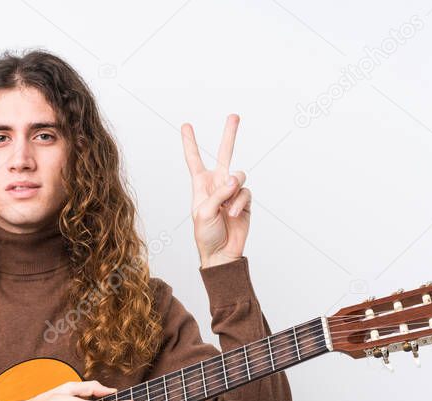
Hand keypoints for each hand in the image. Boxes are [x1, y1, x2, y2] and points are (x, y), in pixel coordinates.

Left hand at [181, 113, 251, 266]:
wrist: (221, 253)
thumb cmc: (205, 234)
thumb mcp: (203, 212)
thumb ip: (218, 193)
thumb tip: (236, 178)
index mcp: (201, 184)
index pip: (194, 159)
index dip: (189, 142)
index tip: (186, 125)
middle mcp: (217, 184)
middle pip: (225, 154)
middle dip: (229, 135)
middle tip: (234, 116)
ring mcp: (232, 191)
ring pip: (239, 176)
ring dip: (234, 191)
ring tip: (228, 207)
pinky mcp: (245, 200)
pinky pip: (246, 193)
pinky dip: (240, 203)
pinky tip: (233, 214)